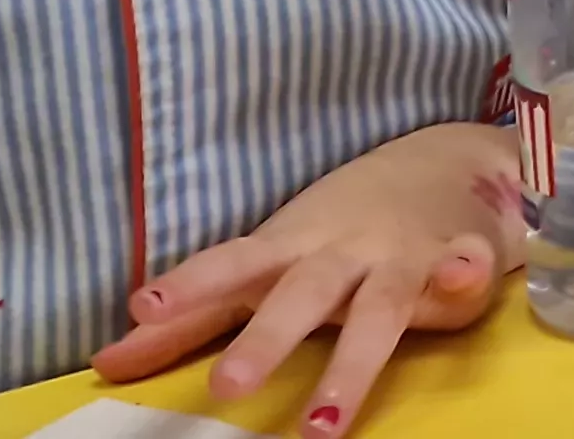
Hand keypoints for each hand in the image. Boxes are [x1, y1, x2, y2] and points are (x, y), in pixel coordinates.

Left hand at [92, 124, 521, 435]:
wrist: (451, 161)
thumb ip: (193, 318)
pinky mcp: (463, 260)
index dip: (191, 286)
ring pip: (379, 310)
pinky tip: (464, 277)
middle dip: (267, 339)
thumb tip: (106, 365)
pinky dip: (465, 273)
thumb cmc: (343, 226)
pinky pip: (467, 268)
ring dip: (353, 363)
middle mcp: (341, 252)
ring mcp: (402, 259)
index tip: (143, 306)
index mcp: (290, 250)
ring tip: (323, 426)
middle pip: (301, 295)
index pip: (232, 266)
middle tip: (226, 389)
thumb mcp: (269, 261)